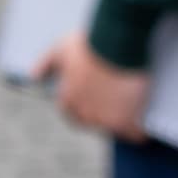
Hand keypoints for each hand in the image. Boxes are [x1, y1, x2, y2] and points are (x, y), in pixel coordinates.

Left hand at [32, 31, 148, 141]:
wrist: (117, 43)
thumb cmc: (89, 44)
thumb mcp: (60, 49)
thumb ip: (45, 63)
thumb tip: (34, 76)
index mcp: (68, 99)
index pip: (72, 112)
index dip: (83, 104)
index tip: (94, 97)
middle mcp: (84, 113)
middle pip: (92, 122)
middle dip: (100, 113)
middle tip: (113, 99)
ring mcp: (105, 120)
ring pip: (113, 129)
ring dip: (120, 122)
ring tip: (130, 110)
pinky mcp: (126, 121)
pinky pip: (134, 135)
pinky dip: (139, 132)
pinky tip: (143, 128)